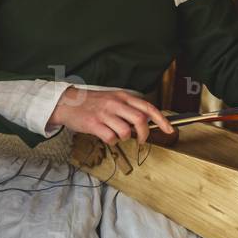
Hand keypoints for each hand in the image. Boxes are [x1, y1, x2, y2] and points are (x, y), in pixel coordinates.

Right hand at [48, 88, 173, 144]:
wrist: (67, 103)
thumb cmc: (92, 103)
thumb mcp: (113, 99)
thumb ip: (129, 108)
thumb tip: (147, 121)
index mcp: (123, 96)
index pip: (148, 107)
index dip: (161, 119)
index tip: (170, 129)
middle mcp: (115, 103)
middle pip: (140, 120)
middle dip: (144, 133)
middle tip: (141, 139)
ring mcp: (104, 114)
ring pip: (125, 131)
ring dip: (125, 138)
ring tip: (117, 135)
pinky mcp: (94, 124)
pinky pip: (110, 138)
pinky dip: (112, 141)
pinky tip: (107, 136)